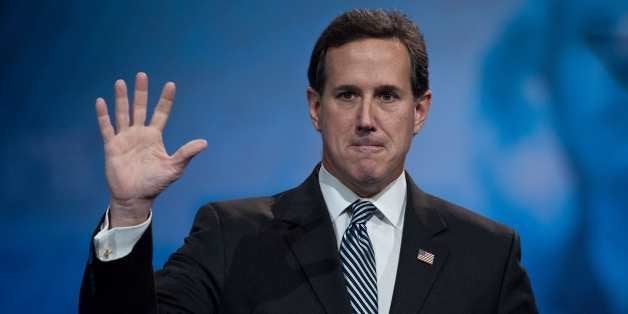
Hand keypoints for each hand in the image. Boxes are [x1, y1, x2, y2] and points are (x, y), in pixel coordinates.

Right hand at [95, 72, 206, 226]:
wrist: (134, 197)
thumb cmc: (155, 184)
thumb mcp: (174, 167)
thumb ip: (186, 153)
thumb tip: (204, 143)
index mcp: (154, 137)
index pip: (161, 113)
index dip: (165, 100)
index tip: (170, 84)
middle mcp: (139, 134)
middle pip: (140, 108)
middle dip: (141, 92)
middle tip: (142, 75)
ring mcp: (125, 138)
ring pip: (123, 114)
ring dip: (122, 99)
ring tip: (121, 82)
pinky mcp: (111, 146)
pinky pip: (107, 128)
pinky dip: (103, 115)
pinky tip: (101, 101)